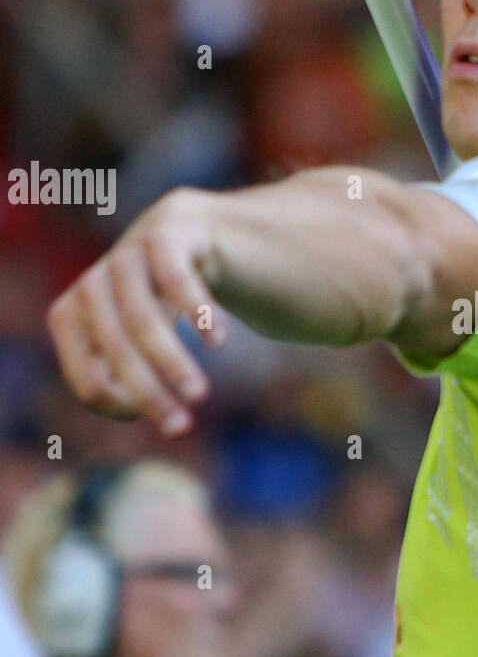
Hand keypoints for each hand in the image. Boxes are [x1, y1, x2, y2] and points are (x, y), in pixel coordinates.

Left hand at [47, 188, 228, 436]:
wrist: (215, 233)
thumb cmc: (180, 299)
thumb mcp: (151, 337)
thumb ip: (137, 373)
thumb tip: (147, 412)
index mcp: (79, 313)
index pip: (83, 372)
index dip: (115, 403)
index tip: (159, 420)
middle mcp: (97, 279)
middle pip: (112, 345)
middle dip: (146, 390)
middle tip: (182, 428)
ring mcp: (131, 250)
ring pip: (139, 314)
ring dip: (169, 361)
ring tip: (200, 395)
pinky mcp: (170, 228)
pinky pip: (172, 273)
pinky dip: (193, 310)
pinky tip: (219, 341)